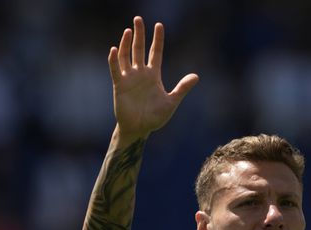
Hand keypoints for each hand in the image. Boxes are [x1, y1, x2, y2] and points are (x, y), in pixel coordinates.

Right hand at [108, 16, 198, 139]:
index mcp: (153, 76)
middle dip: (139, 35)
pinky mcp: (119, 85)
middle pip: (139, 49)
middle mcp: (140, 73)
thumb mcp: (171, 101)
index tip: (159, 25)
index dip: (157, 40)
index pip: (155, 53)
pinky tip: (114, 49)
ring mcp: (129, 78)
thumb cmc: (155, 117)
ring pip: (126, 56)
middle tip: (138, 19)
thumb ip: (182, 88)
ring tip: (129, 31)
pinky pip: (115, 70)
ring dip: (126, 43)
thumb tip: (196, 76)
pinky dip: (114, 60)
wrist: (140, 129)